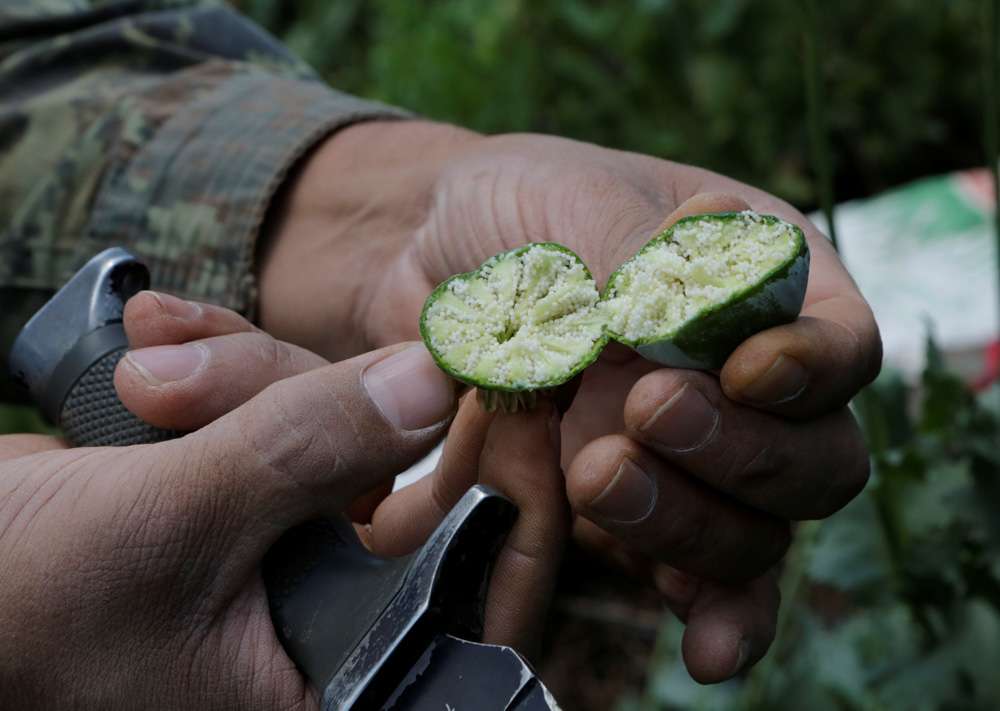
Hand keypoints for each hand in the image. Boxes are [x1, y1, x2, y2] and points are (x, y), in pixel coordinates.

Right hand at [0, 291, 562, 707]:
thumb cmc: (24, 604)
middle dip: (323, 401)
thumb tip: (428, 382)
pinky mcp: (259, 480)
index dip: (496, 482)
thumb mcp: (169, 528)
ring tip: (145, 376)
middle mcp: (336, 610)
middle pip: (404, 473)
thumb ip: (302, 452)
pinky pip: (282, 401)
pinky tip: (149, 347)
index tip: (491, 385)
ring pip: (340, 419)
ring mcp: (299, 536)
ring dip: (247, 374)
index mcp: (336, 670)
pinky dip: (223, 369)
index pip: (470, 579)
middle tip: (221, 367)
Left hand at [256, 121, 880, 681]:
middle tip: (642, 413)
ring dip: (688, 523)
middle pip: (815, 459)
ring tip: (591, 473)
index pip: (840, 344)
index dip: (810, 373)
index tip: (742, 373)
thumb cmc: (517, 211)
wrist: (428, 264)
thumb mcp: (576, 202)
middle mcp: (745, 382)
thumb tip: (691, 323)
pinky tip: (702, 647)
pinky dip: (710, 614)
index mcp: (765, 286)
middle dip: (738, 453)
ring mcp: (695, 458)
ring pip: (755, 532)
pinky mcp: (637, 513)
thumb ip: (639, 261)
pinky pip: (700, 581)